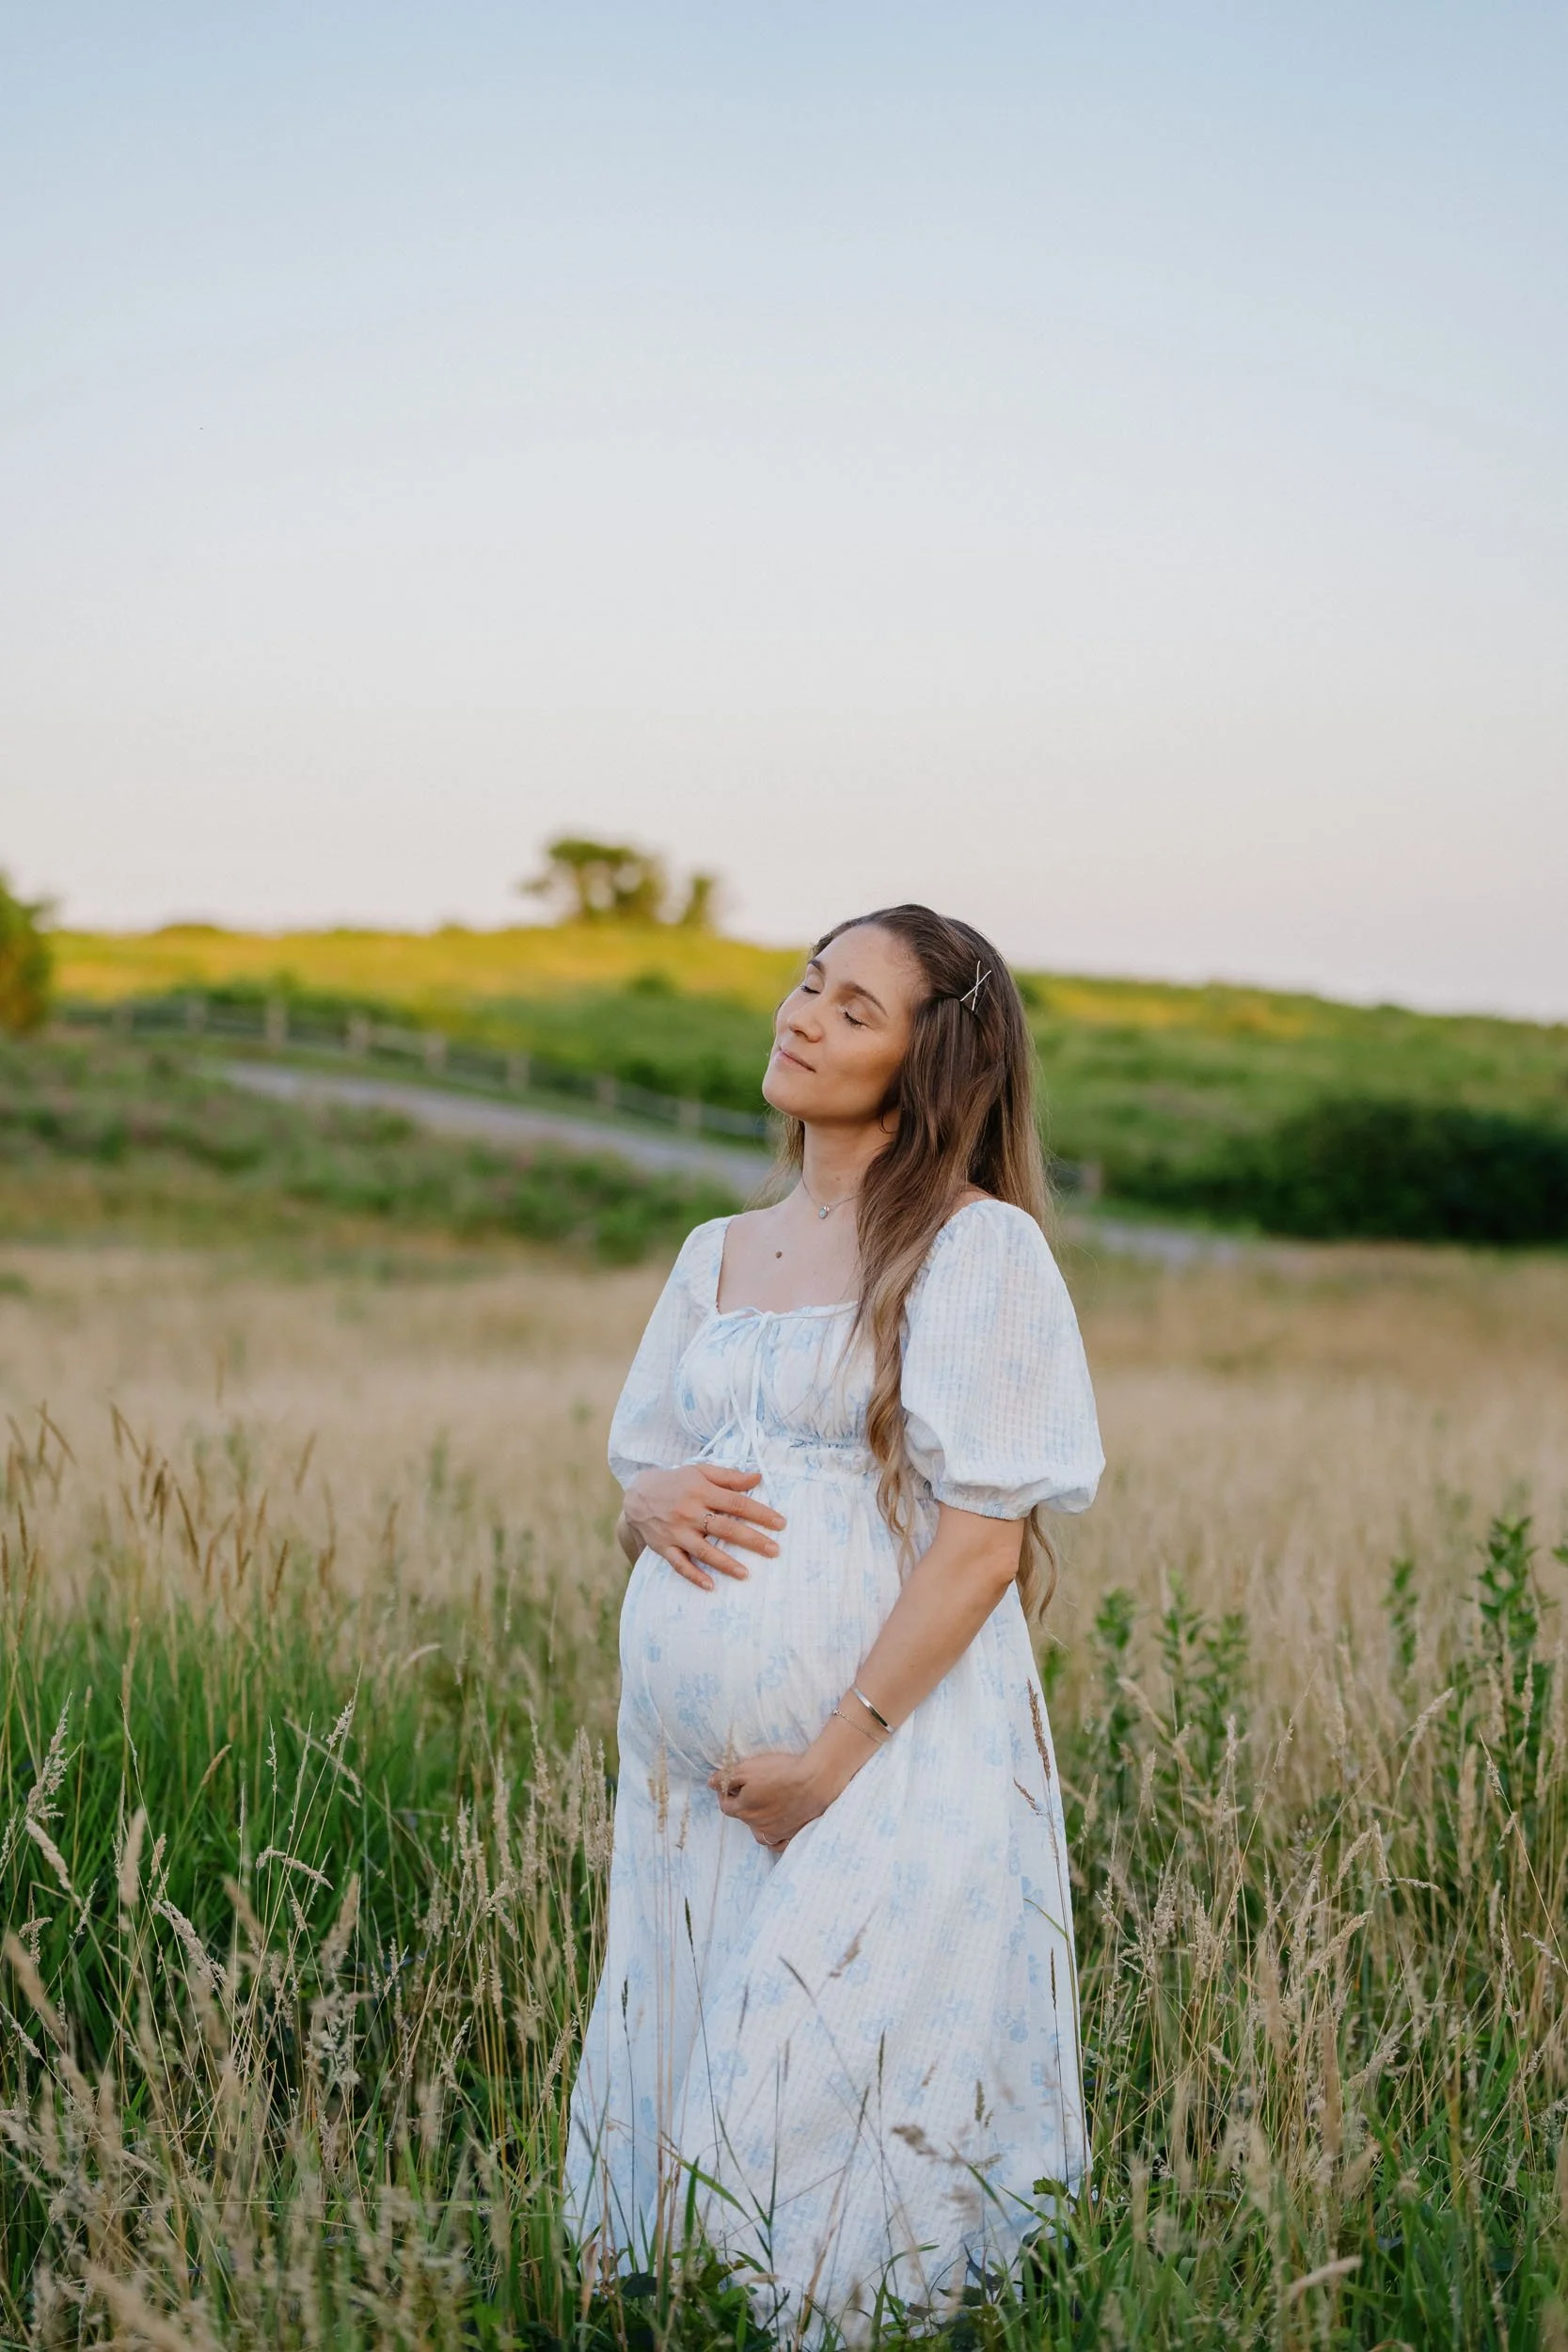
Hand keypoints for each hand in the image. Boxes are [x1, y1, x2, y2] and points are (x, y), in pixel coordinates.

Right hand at [622, 1463, 785, 1591]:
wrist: (636, 1495)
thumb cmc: (676, 1482)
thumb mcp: (700, 1471)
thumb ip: (729, 1476)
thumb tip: (758, 1477)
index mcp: (701, 1491)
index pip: (736, 1503)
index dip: (760, 1513)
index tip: (781, 1523)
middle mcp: (690, 1512)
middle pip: (725, 1528)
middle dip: (752, 1540)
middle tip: (775, 1551)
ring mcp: (676, 1532)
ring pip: (704, 1550)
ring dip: (726, 1563)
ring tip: (746, 1574)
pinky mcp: (664, 1547)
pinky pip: (680, 1565)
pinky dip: (694, 1576)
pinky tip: (711, 1586)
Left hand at [709, 1716, 865, 1849]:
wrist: (815, 1781)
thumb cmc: (781, 1772)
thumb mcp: (748, 1768)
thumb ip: (727, 1777)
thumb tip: (711, 1783)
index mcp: (743, 1810)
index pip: (726, 1806)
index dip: (726, 1793)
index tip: (732, 1784)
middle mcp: (757, 1826)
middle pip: (744, 1817)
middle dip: (744, 1804)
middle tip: (753, 1788)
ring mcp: (776, 1833)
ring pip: (760, 1832)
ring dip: (758, 1821)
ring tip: (766, 1806)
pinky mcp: (793, 1834)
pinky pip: (779, 1843)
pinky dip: (776, 1837)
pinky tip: (778, 1827)